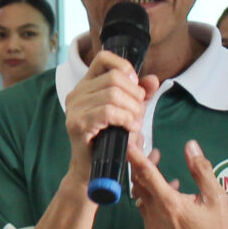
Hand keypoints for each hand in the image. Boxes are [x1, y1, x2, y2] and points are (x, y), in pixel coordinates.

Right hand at [63, 49, 159, 178]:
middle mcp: (76, 93)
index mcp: (86, 86)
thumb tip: (153, 80)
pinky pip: (108, 112)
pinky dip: (125, 118)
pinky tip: (131, 127)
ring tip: (136, 122)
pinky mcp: (78, 124)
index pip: (103, 58)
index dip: (124, 66)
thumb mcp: (128, 112)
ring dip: (132, 109)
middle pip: (114, 77)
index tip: (135, 86)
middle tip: (139, 111)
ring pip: (112, 94)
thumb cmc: (109, 140)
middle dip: (134, 94)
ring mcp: (74, 108)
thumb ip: (139, 95)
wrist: (92, 170)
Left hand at [127, 139, 227, 228]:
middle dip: (142, 165)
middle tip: (153, 151)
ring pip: (141, 198)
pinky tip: (172, 194)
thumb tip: (190, 145)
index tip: (127, 141)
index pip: (146, 174)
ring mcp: (152, 228)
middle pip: (139, 184)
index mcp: (170, 204)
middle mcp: (155, 216)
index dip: (135, 156)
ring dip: (147, 182)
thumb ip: (202, 170)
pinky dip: (153, 199)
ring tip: (164, 171)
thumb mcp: (216, 198)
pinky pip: (146, 212)